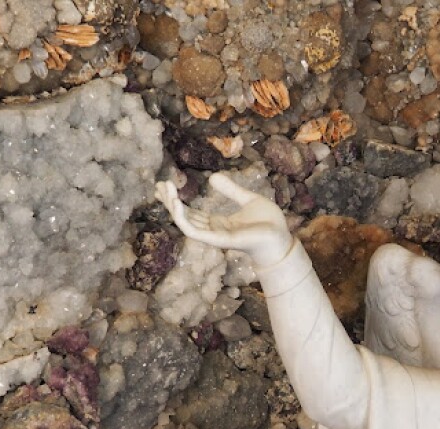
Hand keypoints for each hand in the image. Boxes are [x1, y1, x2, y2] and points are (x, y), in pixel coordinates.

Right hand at [155, 173, 292, 267]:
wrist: (281, 237)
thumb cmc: (269, 223)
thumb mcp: (248, 200)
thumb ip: (231, 190)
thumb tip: (212, 177)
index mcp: (219, 223)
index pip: (191, 213)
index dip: (177, 201)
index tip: (165, 185)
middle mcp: (214, 231)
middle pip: (185, 218)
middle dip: (170, 202)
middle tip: (158, 185)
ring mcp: (215, 237)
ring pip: (185, 224)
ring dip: (173, 208)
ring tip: (166, 190)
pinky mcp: (219, 240)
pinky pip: (194, 232)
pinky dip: (182, 219)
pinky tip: (176, 204)